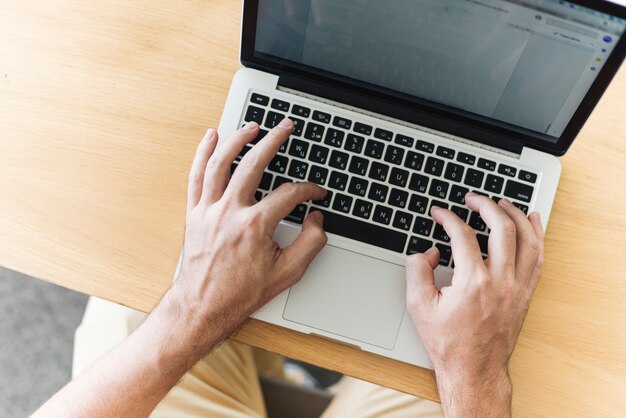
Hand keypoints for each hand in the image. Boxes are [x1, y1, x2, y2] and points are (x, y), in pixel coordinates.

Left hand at [173, 119, 326, 341]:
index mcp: (254, 226)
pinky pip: (196, 176)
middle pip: (254, 164)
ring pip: (221, 163)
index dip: (309, 190)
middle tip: (285, 128)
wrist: (204, 305)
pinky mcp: (195, 213)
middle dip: (273, 142)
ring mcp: (209, 211)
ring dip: (237, 139)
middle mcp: (229, 213)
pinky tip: (211, 138)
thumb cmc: (241, 292)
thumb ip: (310, 243)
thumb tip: (316, 220)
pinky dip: (203, 154)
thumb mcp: (288, 273)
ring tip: (252, 126)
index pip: (289, 194)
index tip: (316, 192)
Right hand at [406, 193, 543, 416]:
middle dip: (486, 205)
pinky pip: (538, 257)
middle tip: (473, 198)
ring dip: (515, 215)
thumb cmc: (448, 342)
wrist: (474, 370)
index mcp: (473, 283)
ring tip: (502, 202)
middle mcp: (501, 282)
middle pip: (502, 228)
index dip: (448, 218)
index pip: (463, 235)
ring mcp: (518, 287)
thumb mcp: (418, 306)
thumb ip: (417, 271)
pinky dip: (537, 235)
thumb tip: (429, 251)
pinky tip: (533, 221)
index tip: (439, 213)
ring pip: (527, 239)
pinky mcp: (526, 294)